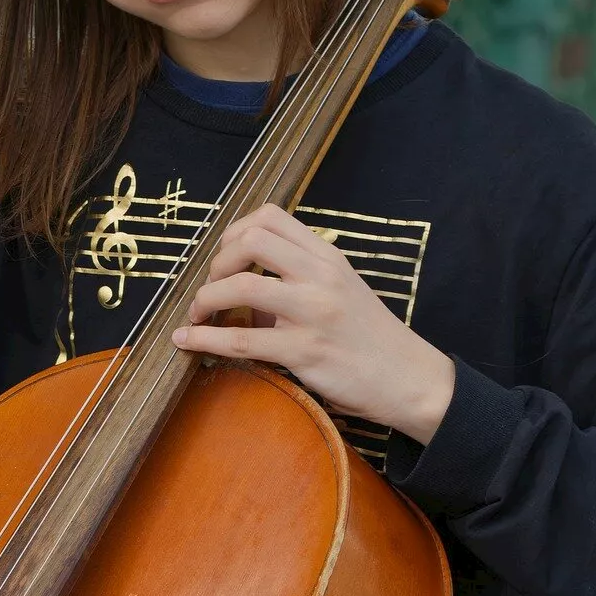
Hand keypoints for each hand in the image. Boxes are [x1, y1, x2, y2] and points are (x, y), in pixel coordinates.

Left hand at [172, 204, 454, 445]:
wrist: (409, 379)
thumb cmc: (369, 337)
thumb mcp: (340, 291)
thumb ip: (295, 281)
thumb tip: (241, 288)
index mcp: (328, 257)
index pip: (270, 217)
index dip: (233, 231)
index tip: (223, 258)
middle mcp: (321, 276)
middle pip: (251, 241)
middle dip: (216, 262)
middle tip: (211, 288)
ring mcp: (313, 313)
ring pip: (242, 287)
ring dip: (206, 299)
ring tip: (198, 314)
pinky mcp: (305, 352)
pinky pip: (242, 340)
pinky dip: (205, 338)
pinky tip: (186, 340)